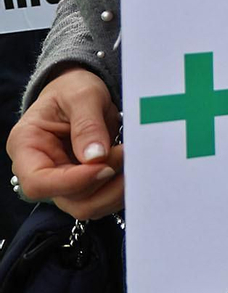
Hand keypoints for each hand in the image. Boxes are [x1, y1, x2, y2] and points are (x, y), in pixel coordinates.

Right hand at [6, 68, 124, 219]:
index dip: (72, 182)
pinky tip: (134, 170)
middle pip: (66, 198)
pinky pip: (101, 197)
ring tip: (134, 162)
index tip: (105, 167)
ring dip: (115, 190)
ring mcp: (62, 179)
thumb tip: (95, 158)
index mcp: (27, 146)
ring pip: (86, 204)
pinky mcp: (84, 182)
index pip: (38, 181)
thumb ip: (87, 124)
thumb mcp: (82, 95)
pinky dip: (120, 189)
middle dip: (102, 183)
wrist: (82, 90)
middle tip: (128, 156)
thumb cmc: (74, 88)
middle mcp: (40, 168)